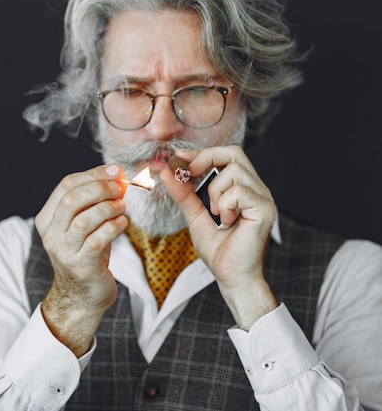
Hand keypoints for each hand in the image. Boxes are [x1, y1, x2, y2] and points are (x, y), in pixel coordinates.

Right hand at [36, 164, 127, 355]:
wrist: (81, 296)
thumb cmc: (86, 254)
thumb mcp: (84, 224)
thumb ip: (94, 201)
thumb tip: (117, 176)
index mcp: (47, 218)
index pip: (65, 185)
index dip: (92, 174)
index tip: (115, 171)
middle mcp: (51, 234)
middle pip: (72, 200)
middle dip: (100, 188)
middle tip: (121, 187)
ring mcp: (64, 251)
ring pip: (84, 219)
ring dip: (108, 208)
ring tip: (122, 207)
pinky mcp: (81, 266)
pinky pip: (98, 240)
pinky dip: (114, 227)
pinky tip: (122, 224)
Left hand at [159, 145, 277, 329]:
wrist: (232, 277)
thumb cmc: (219, 250)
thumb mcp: (194, 215)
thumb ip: (183, 193)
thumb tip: (166, 172)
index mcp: (241, 187)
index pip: (225, 155)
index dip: (201, 152)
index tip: (178, 157)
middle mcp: (255, 188)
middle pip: (234, 152)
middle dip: (206, 158)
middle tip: (189, 174)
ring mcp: (262, 197)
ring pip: (233, 171)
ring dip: (214, 191)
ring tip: (216, 213)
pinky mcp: (265, 208)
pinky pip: (239, 191)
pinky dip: (225, 205)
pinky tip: (227, 222)